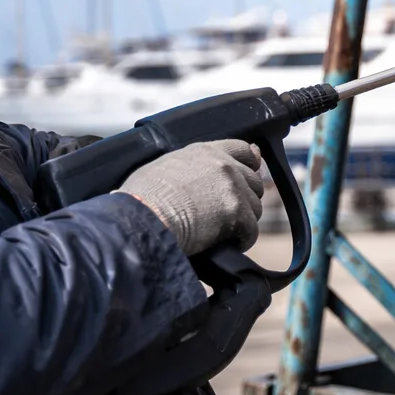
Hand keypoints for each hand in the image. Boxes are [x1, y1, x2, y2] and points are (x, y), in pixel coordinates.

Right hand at [118, 140, 264, 256]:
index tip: (249, 176)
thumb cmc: (140, 199)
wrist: (141, 220)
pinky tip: (230, 244)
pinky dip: (242, 240)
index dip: (249, 165)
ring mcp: (232, 187)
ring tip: (225, 232)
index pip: (243, 150)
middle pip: (253, 181)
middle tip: (229, 214)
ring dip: (243, 221)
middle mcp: (223, 164)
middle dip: (245, 198)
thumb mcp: (160, 169)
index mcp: (205, 151)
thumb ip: (186, 167)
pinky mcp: (236, 211)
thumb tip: (187, 176)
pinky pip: (251, 229)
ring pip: (254, 207)